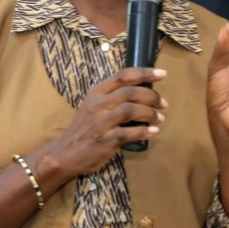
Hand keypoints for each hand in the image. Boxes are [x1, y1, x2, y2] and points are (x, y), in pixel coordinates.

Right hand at [45, 67, 167, 178]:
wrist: (64, 154)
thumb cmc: (82, 129)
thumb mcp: (92, 107)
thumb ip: (111, 98)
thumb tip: (142, 94)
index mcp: (95, 93)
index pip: (122, 76)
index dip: (144, 73)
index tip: (162, 74)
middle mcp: (97, 105)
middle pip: (130, 92)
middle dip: (152, 96)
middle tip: (164, 104)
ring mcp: (100, 123)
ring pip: (131, 110)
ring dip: (150, 113)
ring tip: (160, 118)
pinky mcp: (105, 140)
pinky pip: (130, 133)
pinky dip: (145, 131)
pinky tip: (153, 132)